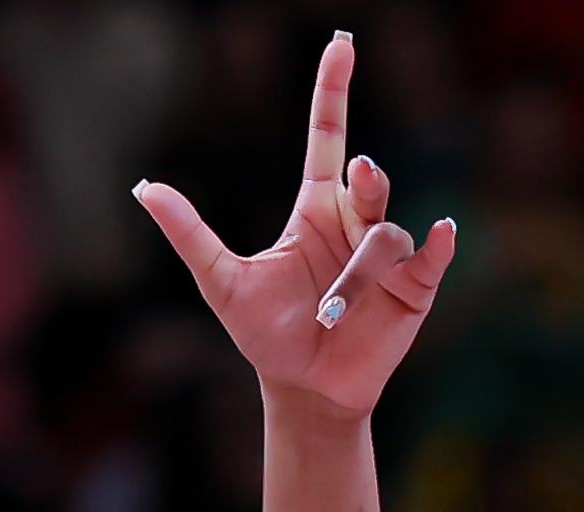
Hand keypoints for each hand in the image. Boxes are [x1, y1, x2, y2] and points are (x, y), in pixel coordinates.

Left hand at [134, 34, 456, 424]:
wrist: (304, 391)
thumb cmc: (265, 335)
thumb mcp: (221, 283)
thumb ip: (190, 234)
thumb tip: (144, 188)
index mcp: (314, 210)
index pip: (328, 137)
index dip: (333, 91)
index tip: (341, 48)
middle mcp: (354, 224)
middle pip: (367, 181)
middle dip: (368, 175)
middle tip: (361, 172)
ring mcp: (387, 257)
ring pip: (386, 232)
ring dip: (361, 269)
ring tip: (331, 311)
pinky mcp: (414, 290)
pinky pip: (430, 257)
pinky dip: (437, 245)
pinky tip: (439, 233)